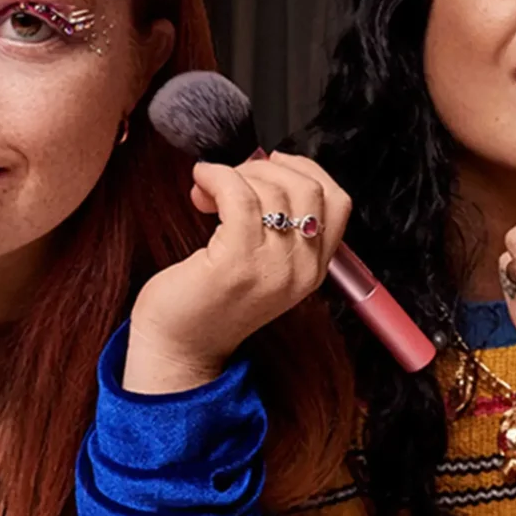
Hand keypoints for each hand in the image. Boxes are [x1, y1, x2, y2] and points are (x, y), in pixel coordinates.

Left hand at [125, 153, 350, 393]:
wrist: (178, 350)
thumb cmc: (207, 304)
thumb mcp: (261, 267)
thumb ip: (275, 228)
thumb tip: (263, 168)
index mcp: (312, 271)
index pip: (337, 202)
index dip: (306, 170)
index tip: (271, 164)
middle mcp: (300, 271)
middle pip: (309, 188)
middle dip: (267, 169)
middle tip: (232, 177)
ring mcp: (272, 268)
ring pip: (273, 189)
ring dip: (236, 173)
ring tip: (208, 187)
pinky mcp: (236, 262)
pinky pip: (239, 196)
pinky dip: (218, 177)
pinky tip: (201, 181)